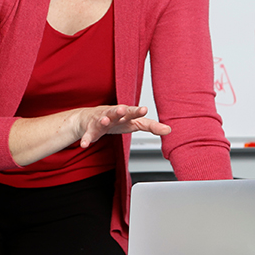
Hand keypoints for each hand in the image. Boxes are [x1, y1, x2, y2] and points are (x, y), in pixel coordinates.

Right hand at [10, 105, 171, 166]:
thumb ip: (151, 126)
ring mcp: (101, 121)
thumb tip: (169, 129)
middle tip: (124, 109)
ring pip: (103, 119)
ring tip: (105, 122)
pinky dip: (86, 139)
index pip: (135, 113)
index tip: (145, 110)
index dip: (139, 112)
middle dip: (121, 110)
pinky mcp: (90, 129)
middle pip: (118, 111)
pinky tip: (85, 145)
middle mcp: (114, 115)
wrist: (88, 119)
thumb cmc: (116, 121)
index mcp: (126, 114)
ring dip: (104, 120)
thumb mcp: (134, 123)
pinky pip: (88, 135)